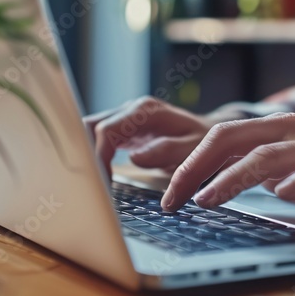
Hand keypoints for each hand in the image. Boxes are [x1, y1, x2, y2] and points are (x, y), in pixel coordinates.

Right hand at [85, 97, 222, 177]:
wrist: (210, 133)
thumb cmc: (203, 143)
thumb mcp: (192, 149)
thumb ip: (166, 152)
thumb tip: (135, 157)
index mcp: (144, 112)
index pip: (106, 131)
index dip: (98, 156)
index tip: (101, 182)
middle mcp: (131, 109)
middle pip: (90, 127)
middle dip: (84, 155)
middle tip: (87, 185)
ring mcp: (125, 117)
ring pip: (89, 131)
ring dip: (85, 154)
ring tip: (88, 182)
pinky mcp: (123, 128)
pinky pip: (98, 137)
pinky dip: (92, 154)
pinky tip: (95, 175)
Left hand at [160, 113, 294, 222]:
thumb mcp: (292, 171)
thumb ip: (256, 171)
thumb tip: (206, 183)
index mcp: (275, 129)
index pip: (217, 135)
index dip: (177, 149)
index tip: (140, 163)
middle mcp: (293, 130)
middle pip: (231, 137)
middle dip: (192, 164)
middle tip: (167, 194)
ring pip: (267, 154)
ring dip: (232, 178)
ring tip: (206, 200)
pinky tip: (282, 195)